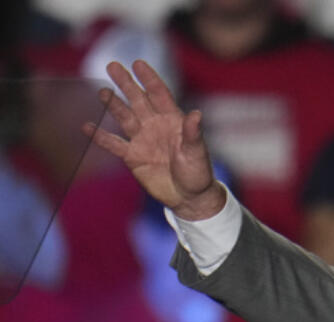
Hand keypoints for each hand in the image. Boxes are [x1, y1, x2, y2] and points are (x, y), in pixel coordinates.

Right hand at [84, 60, 224, 220]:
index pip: (159, 95)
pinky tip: (87, 126)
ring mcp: (142, 139)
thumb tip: (196, 114)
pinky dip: (100, 136)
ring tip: (102, 91)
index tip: (138, 63)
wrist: (189, 198)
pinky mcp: (132, 156)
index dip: (149, 79)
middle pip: (138, 100)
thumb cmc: (198, 174)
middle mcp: (155, 126)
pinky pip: (113, 143)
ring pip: (125, 117)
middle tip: (112, 65)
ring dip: (113, 105)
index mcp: (173, 121)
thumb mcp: (197, 153)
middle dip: (126, 84)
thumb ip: (193, 134)